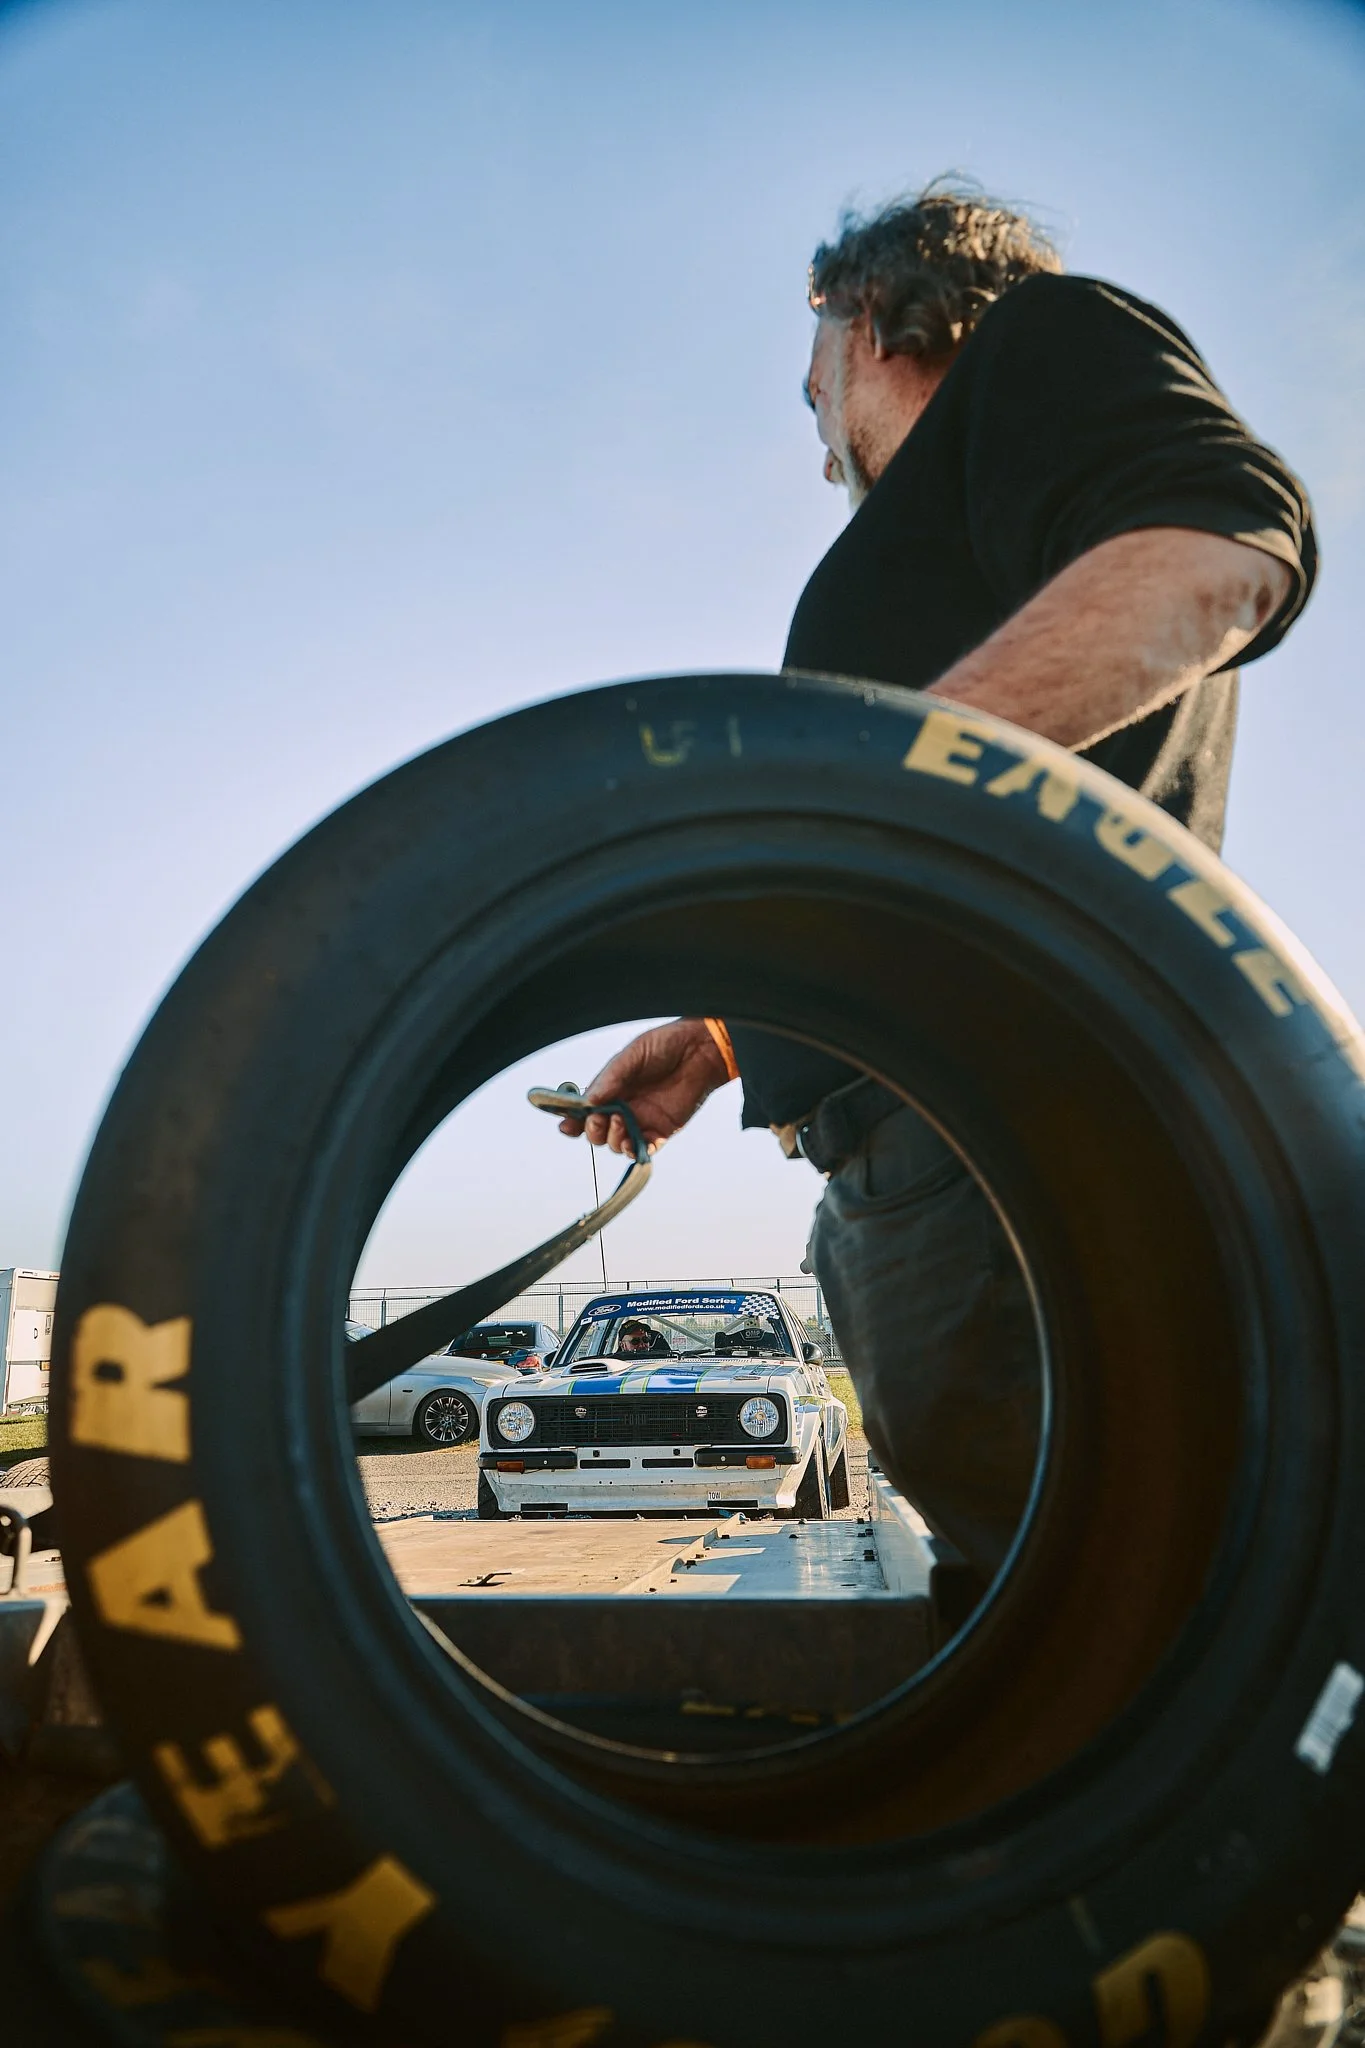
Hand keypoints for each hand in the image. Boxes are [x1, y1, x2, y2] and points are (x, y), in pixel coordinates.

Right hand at [559, 1018, 732, 1155]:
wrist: (700, 1049)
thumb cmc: (665, 1045)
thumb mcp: (631, 1055)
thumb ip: (610, 1079)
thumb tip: (588, 1101)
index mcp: (612, 1088)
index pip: (586, 1110)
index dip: (574, 1121)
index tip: (566, 1126)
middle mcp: (623, 1106)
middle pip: (598, 1132)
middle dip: (593, 1131)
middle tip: (600, 1119)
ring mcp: (642, 1120)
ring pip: (617, 1144)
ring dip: (613, 1139)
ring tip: (620, 1121)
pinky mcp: (663, 1130)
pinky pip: (645, 1149)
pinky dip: (636, 1151)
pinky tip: (634, 1143)